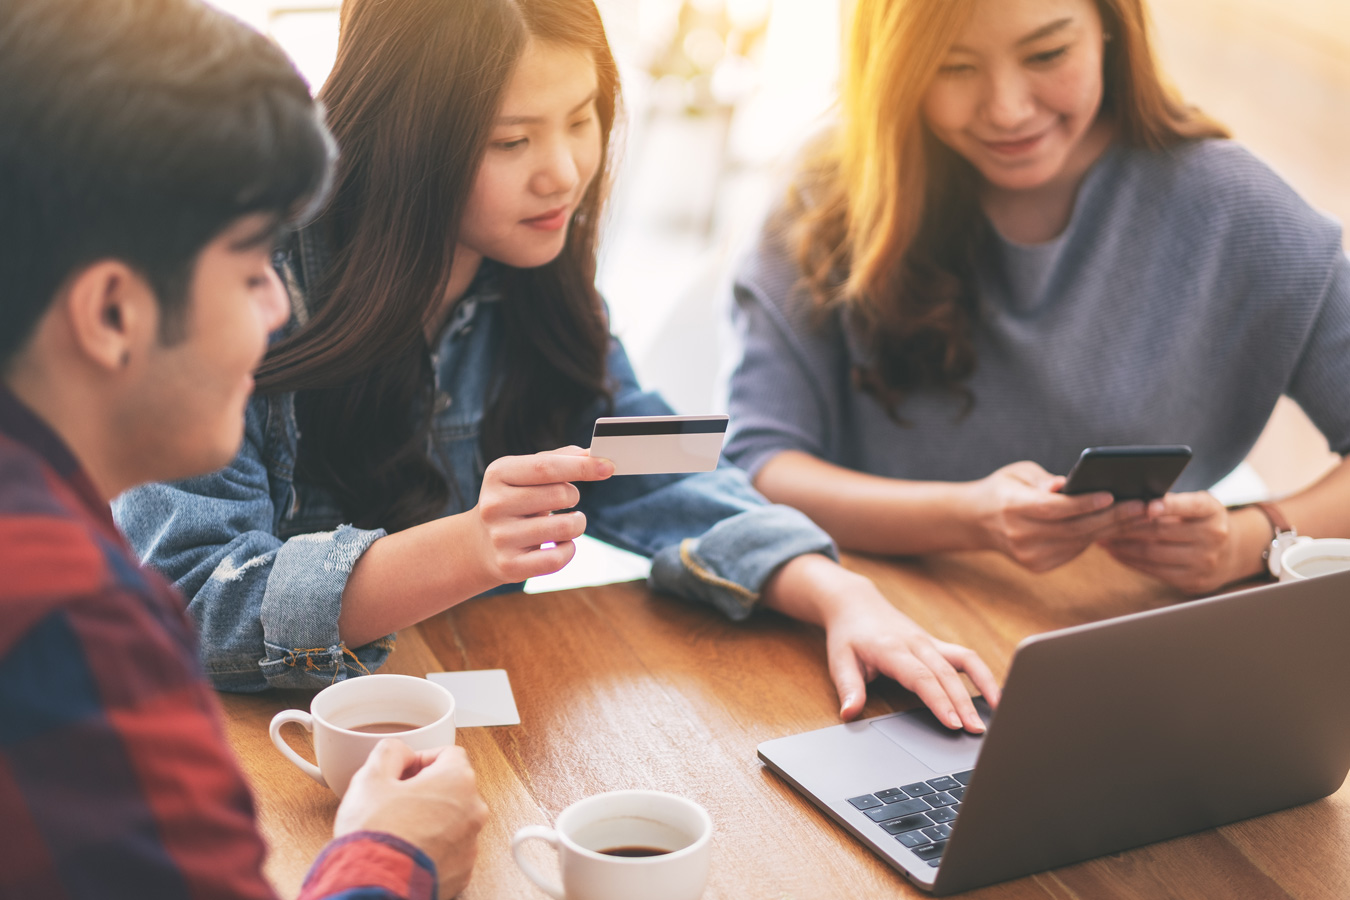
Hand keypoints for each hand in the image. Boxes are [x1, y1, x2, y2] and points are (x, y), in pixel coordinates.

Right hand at [335, 740, 487, 897]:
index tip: (404, 771)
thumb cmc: (377, 834)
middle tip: (397, 800)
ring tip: (400, 828)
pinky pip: (451, 848)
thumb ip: (390, 751)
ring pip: (453, 819)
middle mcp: (473, 810)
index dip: (422, 759)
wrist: (376, 885)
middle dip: (427, 789)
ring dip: (432, 818)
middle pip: (453, 787)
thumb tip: (400, 751)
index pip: (449, 754)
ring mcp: (470, 843)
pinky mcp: (463, 870)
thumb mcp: (371, 777)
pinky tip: (408, 850)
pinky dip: (434, 846)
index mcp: (457, 780)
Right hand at [472, 446, 613, 582]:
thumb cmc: (514, 500)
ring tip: (565, 523)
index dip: (581, 466)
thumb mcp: (524, 473)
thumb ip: (558, 459)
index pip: (546, 467)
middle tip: (566, 500)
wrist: (480, 544)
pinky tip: (560, 544)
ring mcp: (500, 538)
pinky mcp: (510, 566)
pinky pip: (557, 559)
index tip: (608, 466)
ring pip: (565, 528)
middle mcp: (494, 505)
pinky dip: (569, 550)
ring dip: (576, 524)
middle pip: (560, 495)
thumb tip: (594, 454)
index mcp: (498, 474)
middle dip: (574, 496)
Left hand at [763, 556, 1000, 730]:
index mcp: (892, 649)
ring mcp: (930, 642)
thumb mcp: (840, 661)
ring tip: (996, 714)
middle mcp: (916, 643)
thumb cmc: (849, 635)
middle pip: (946, 674)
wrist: (856, 604)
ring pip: (964, 661)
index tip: (953, 723)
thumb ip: (848, 688)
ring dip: (982, 686)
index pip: (921, 677)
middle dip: (964, 703)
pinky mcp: (937, 644)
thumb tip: (849, 714)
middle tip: (977, 731)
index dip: (939, 700)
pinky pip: (966, 656)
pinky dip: (983, 673)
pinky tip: (994, 694)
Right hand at [969, 462, 1146, 571]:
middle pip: (1074, 528)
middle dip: (1113, 517)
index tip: (1113, 494)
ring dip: (1112, 529)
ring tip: (1140, 515)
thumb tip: (1066, 485)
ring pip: (1080, 542)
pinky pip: (1075, 551)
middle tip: (1144, 506)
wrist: (976, 521)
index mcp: (1012, 507)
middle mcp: (1020, 535)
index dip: (1085, 503)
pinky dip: (1097, 538)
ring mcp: (1029, 555)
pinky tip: (1118, 526)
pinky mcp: (1038, 566)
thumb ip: (1044, 480)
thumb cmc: (1004, 489)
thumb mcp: (1018, 473)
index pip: (1055, 508)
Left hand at [1098, 491, 1241, 594]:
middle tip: (1103, 521)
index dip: (1167, 506)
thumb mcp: (1197, 505)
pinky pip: (1154, 571)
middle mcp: (1213, 536)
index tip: (1146, 505)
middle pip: (1161, 531)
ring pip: (1153, 553)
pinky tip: (1115, 553)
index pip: (1188, 506)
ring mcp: (1205, 562)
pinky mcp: (1193, 581)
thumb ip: (1172, 501)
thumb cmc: (1200, 521)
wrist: (1230, 554)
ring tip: (1103, 538)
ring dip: (1123, 546)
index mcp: (1212, 511)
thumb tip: (1129, 498)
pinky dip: (1131, 561)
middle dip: (1127, 526)